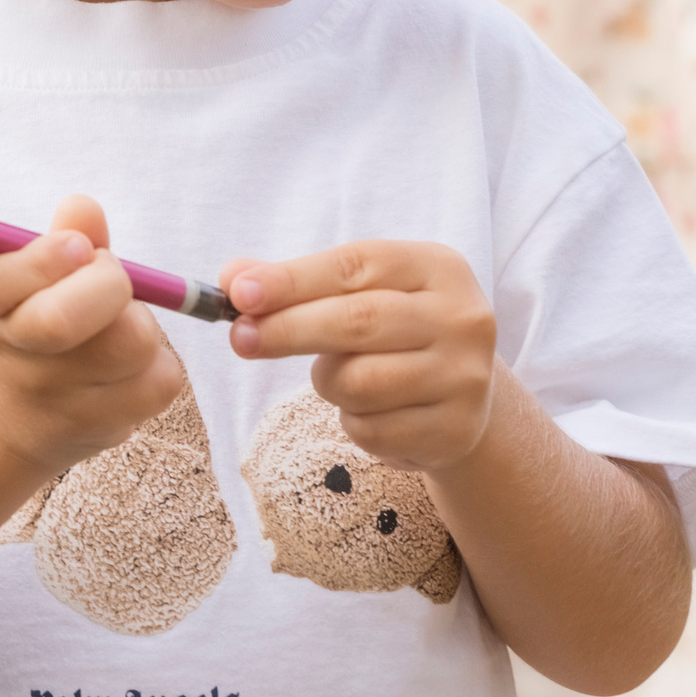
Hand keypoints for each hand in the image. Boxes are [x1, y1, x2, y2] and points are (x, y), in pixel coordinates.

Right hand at [0, 195, 184, 473]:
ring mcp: (56, 397)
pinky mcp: (105, 425)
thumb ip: (66, 235)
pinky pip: (161, 378)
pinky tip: (131, 365)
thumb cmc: (35, 316)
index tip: (77, 247)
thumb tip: (82, 208)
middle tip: (113, 276)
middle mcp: (14, 352)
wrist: (18, 413)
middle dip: (106, 283)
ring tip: (122, 323)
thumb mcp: (36, 272)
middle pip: (58, 322)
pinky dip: (159, 363)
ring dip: (140, 321)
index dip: (43, 260)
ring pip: (130, 344)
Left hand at [221, 241, 498, 472]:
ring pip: (359, 382)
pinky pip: (370, 429)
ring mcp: (464, 377)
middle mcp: (462, 318)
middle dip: (288, 329)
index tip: (240, 293)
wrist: (463, 400)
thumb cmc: (395, 334)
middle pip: (357, 321)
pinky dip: (352, 421)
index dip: (293, 279)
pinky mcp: (454, 431)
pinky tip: (370, 410)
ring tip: (339, 376)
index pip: (355, 265)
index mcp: (438, 267)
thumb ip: (297, 284)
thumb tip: (231, 279)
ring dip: (327, 382)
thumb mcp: (360, 294)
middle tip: (240, 338)